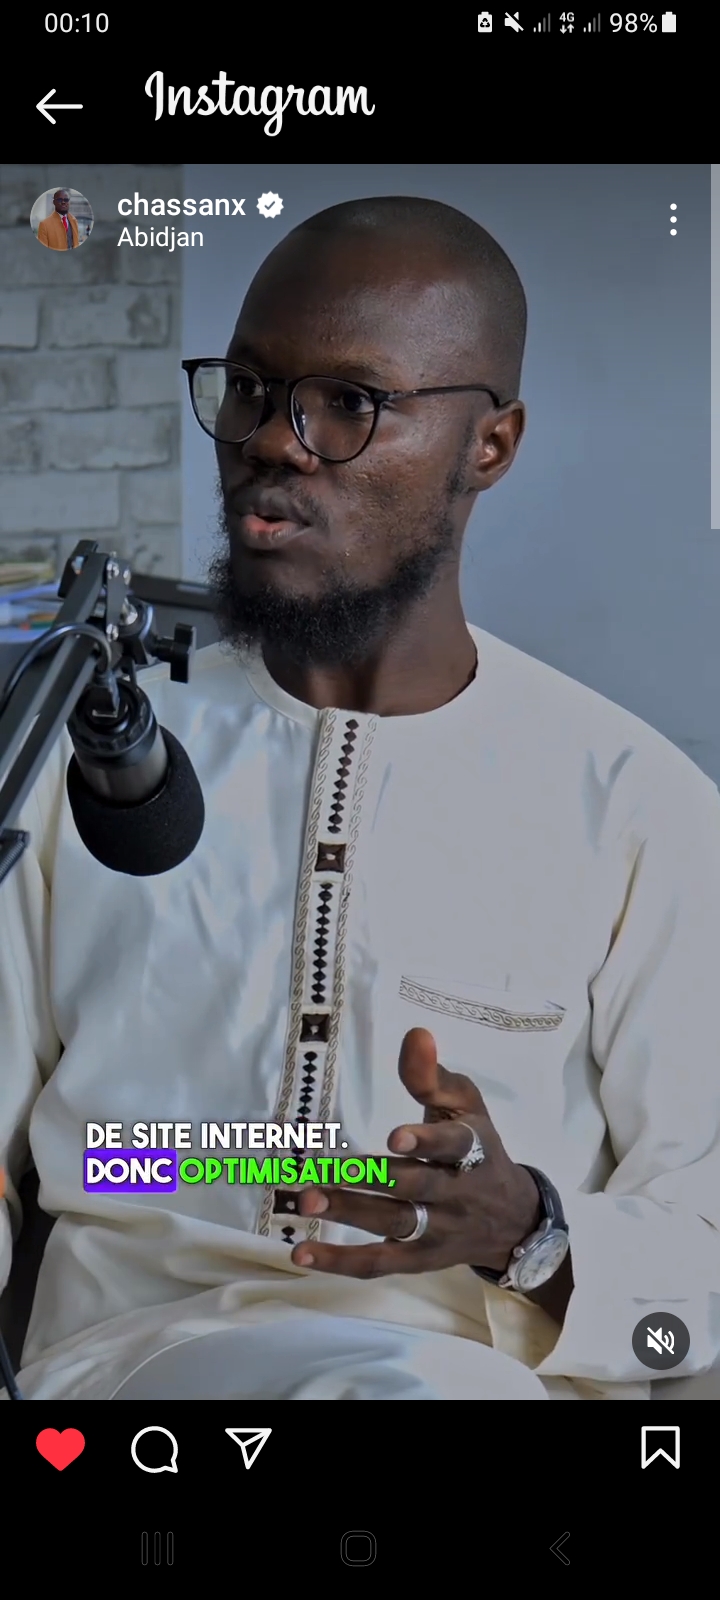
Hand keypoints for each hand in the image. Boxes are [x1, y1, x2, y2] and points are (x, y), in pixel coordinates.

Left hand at [291, 1027, 540, 1278]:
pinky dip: (340, 1261)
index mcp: (473, 1149)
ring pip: (395, 1224)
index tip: (395, 1136)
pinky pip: (380, 1263)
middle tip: (322, 1172)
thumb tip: (415, 1034)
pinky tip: (301, 1252)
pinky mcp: (420, 1259)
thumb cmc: (479, 1149)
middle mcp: (459, 1193)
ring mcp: (440, 1230)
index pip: (454, 1145)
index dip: (427, 1140)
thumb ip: (433, 1075)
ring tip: (306, 1199)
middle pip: (415, 1187)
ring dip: (350, 1213)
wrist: (514, 1219)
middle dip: (369, 1179)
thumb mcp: (467, 1107)